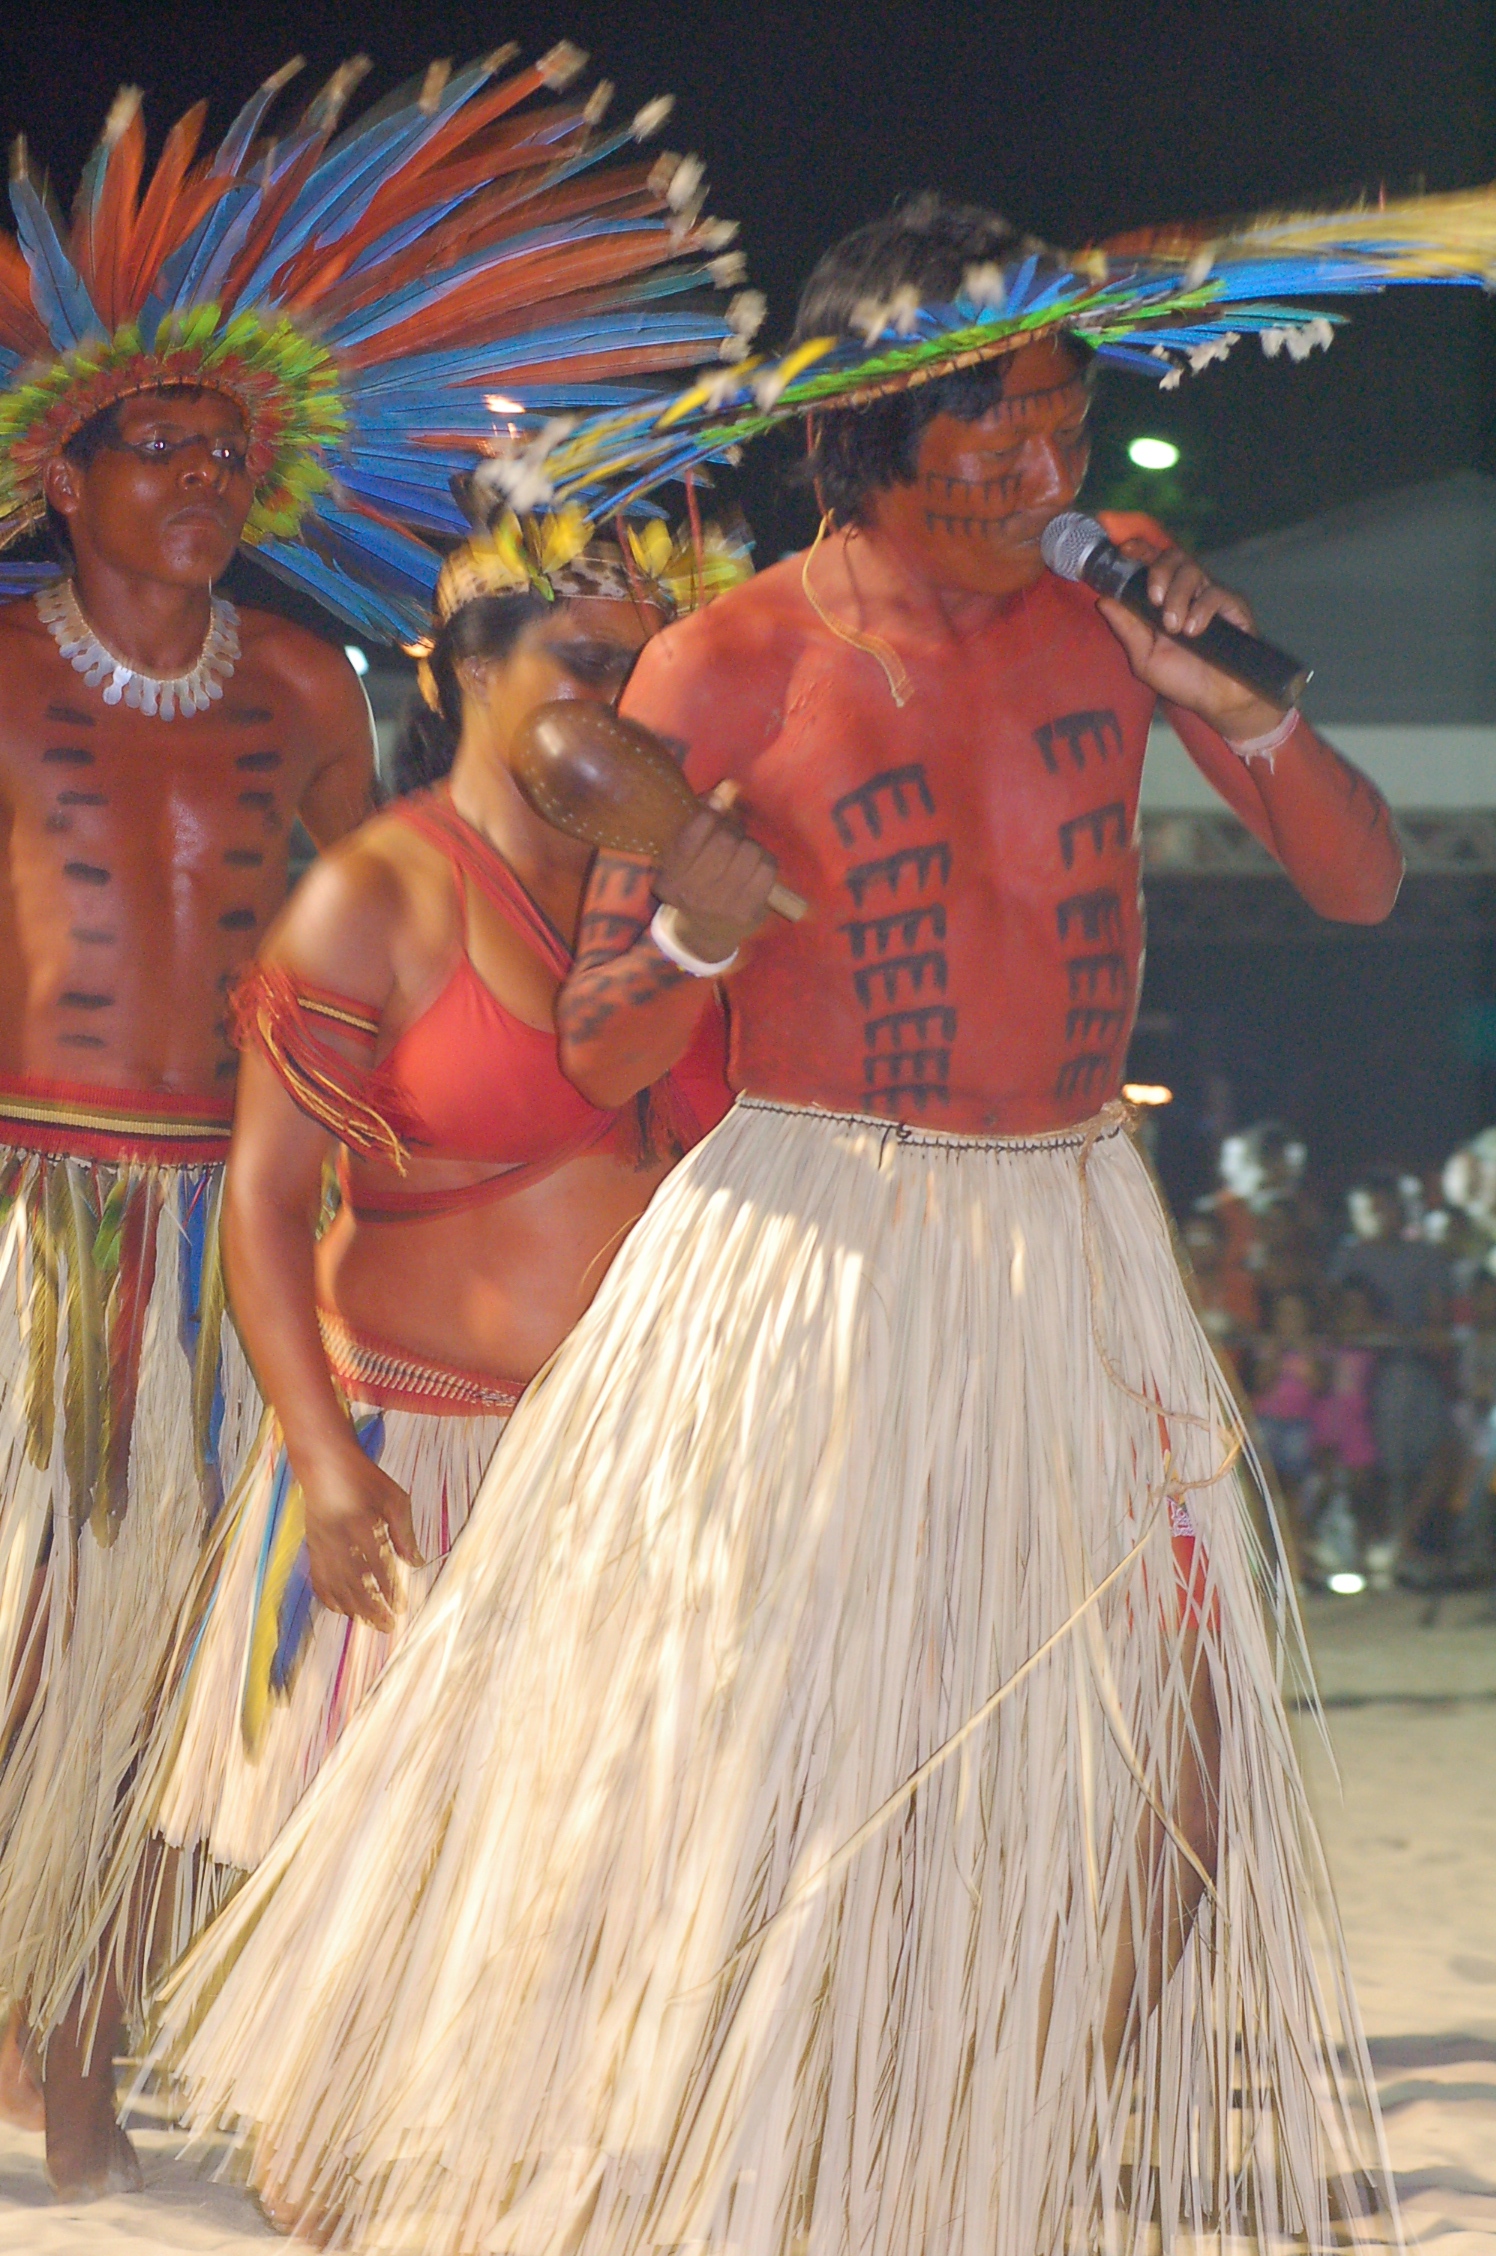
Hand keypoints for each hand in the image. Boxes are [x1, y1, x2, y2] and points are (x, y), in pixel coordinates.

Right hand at [300, 1444, 422, 1628]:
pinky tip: (343, 1609)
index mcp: (361, 1524)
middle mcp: (338, 1538)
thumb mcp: (395, 1498)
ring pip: (334, 1586)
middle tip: (388, 1626)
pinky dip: (329, 1598)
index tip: (402, 1607)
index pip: (377, 1567)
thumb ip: (405, 1532)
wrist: (326, 1464)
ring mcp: (321, 1544)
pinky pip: (318, 1579)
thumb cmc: (366, 1479)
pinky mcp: (312, 1547)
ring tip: (370, 1622)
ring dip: (352, 1609)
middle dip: (371, 1609)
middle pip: (353, 1583)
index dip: (389, 1590)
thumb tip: (416, 1563)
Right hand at [653, 802, 777, 964]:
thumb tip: (728, 787)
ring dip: (749, 845)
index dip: (710, 812)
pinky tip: (754, 867)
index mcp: (670, 877)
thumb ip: (702, 819)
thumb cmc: (695, 882)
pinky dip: (764, 860)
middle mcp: (692, 893)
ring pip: (750, 851)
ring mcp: (721, 905)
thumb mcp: (684, 855)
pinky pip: (767, 868)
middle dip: (732, 830)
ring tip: (742, 854)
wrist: (703, 934)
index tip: (718, 803)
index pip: (692, 835)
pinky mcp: (747, 911)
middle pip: (726, 840)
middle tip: (731, 835)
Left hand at [1096, 541, 1282, 741]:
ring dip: (1178, 596)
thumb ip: (1127, 628)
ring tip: (1174, 627)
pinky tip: (1194, 631)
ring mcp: (1210, 596)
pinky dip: (1201, 610)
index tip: (1125, 551)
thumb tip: (1104, 600)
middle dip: (1159, 571)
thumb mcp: (1145, 657)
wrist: (1217, 699)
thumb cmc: (1182, 678)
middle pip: (1174, 556)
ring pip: (1193, 571)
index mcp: (1163, 599)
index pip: (1152, 562)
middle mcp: (1186, 592)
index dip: (1140, 549)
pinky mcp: (1232, 606)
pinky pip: (1215, 593)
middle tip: (1154, 598)